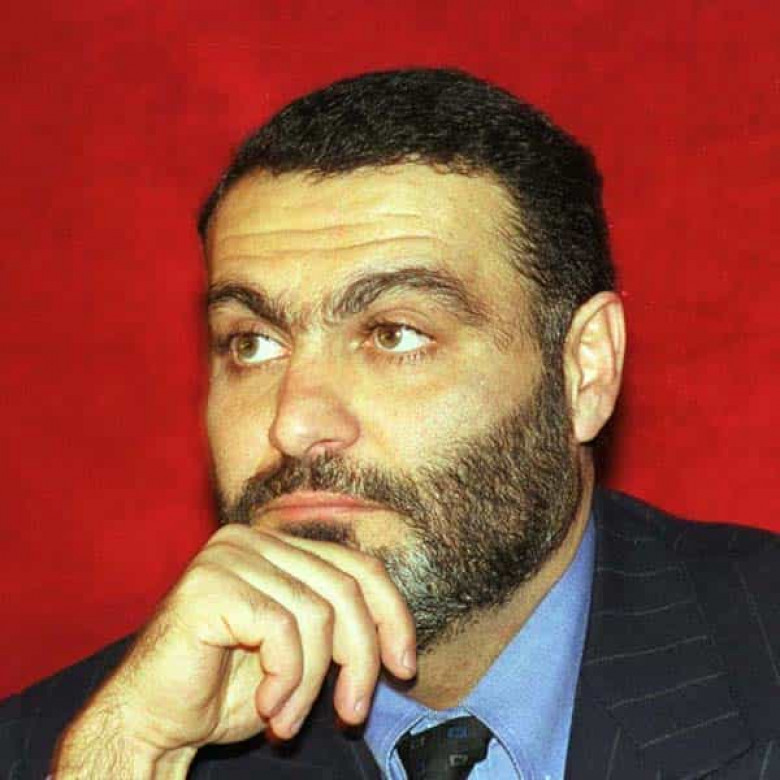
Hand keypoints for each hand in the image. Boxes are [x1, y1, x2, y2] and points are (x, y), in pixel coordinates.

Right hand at [55, 524, 415, 774]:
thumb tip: (397, 637)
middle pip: (345, 588)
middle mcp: (252, 540)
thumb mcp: (298, 654)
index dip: (392, 615)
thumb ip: (335, 627)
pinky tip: (266, 706)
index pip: (358, 565)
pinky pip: (281, 629)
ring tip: (287, 719)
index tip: (404, 667)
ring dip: (312, 682)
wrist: (150, 722)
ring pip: (317, 614)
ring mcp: (228, 556)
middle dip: (361, 658)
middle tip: (351, 713)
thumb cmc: (222, 692)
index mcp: (275, 547)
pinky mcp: (210, 585)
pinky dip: (286, 678)